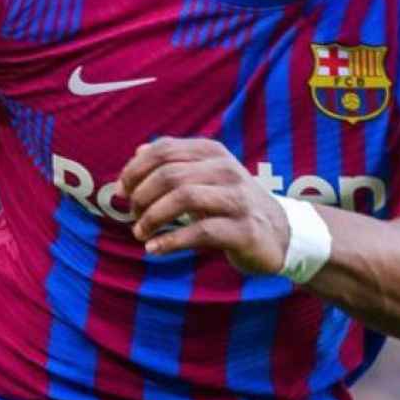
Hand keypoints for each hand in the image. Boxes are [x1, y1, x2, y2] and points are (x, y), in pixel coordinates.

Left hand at [118, 137, 289, 274]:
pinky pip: (201, 232)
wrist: (278, 233)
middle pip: (170, 174)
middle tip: (133, 216)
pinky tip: (155, 249)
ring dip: (153, 217)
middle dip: (141, 197)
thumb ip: (172, 164)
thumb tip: (137, 153)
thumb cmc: (230, 203)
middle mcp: (226, 169)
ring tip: (141, 233)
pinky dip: (171, 241)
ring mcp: (237, 198)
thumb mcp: (203, 177)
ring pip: (184, 198)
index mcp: (212, 152)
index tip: (121, 191)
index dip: (135, 170)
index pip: (163, 150)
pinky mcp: (243, 229)